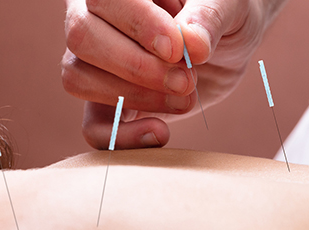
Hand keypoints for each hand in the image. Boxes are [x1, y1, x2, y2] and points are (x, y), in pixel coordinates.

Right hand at [62, 0, 285, 149]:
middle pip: (81, 37)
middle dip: (135, 66)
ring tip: (186, 97)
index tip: (177, 49)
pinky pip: (91, 125)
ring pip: (78, 78)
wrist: (224, 46)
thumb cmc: (222, 13)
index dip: (136, 24)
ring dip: (134, 96)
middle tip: (187, 80)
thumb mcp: (229, 6)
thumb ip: (209, 17)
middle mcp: (94, 18)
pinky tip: (160, 133)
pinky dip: (121, 137)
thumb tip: (190, 43)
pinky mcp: (104, 101)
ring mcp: (94, 61)